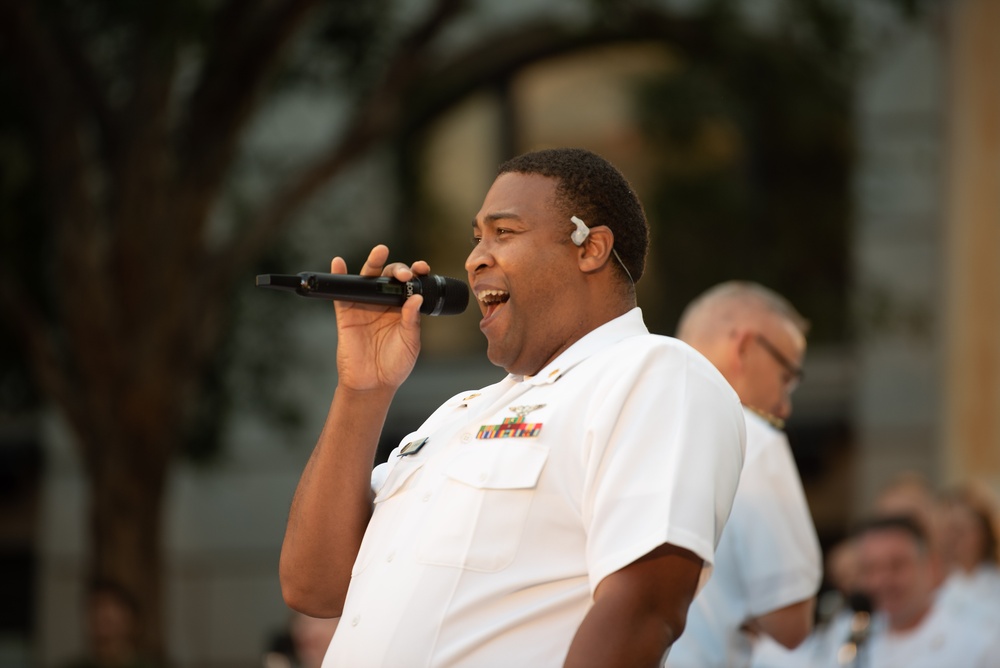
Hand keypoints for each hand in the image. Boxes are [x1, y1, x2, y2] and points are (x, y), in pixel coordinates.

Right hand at [331, 245, 425, 391]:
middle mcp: (384, 304)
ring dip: (373, 263)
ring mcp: (365, 306)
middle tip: (404, 274)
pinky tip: (338, 263)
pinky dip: (339, 276)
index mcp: (403, 308)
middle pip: (389, 277)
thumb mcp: (410, 342)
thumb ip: (412, 320)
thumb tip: (416, 298)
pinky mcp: (347, 314)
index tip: (422, 269)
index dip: (416, 273)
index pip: (409, 285)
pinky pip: (341, 293)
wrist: (373, 384)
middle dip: (398, 269)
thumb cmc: (395, 364)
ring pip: (368, 279)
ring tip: (380, 252)